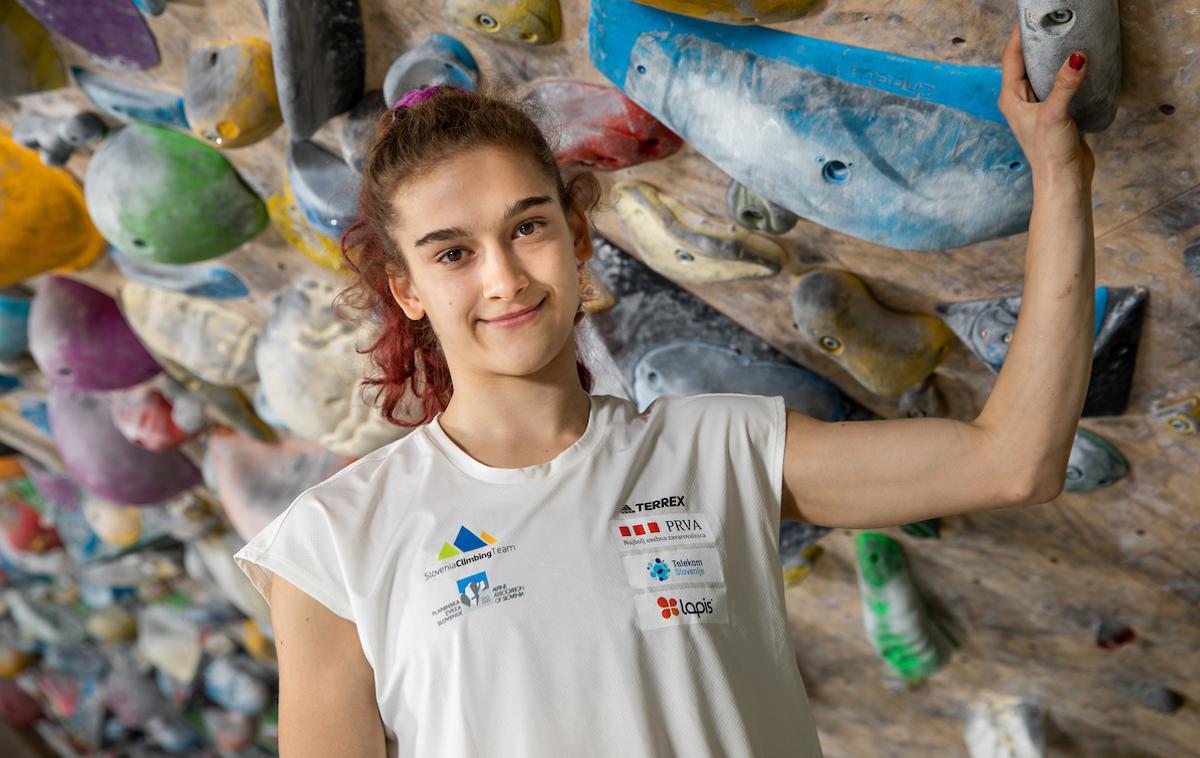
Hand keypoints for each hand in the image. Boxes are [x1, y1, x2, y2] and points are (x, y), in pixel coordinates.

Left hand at [998, 22, 1095, 185]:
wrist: (1064, 181)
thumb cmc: (1050, 153)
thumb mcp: (1055, 114)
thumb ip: (1065, 85)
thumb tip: (1076, 57)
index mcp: (1011, 98)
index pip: (1012, 57)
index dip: (1020, 35)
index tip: (1030, 16)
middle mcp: (1021, 100)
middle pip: (1026, 61)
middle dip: (1038, 41)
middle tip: (1052, 21)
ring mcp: (1038, 106)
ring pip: (1043, 72)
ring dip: (1053, 57)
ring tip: (1067, 35)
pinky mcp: (1055, 112)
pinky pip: (1058, 84)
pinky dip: (1067, 72)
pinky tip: (1080, 64)